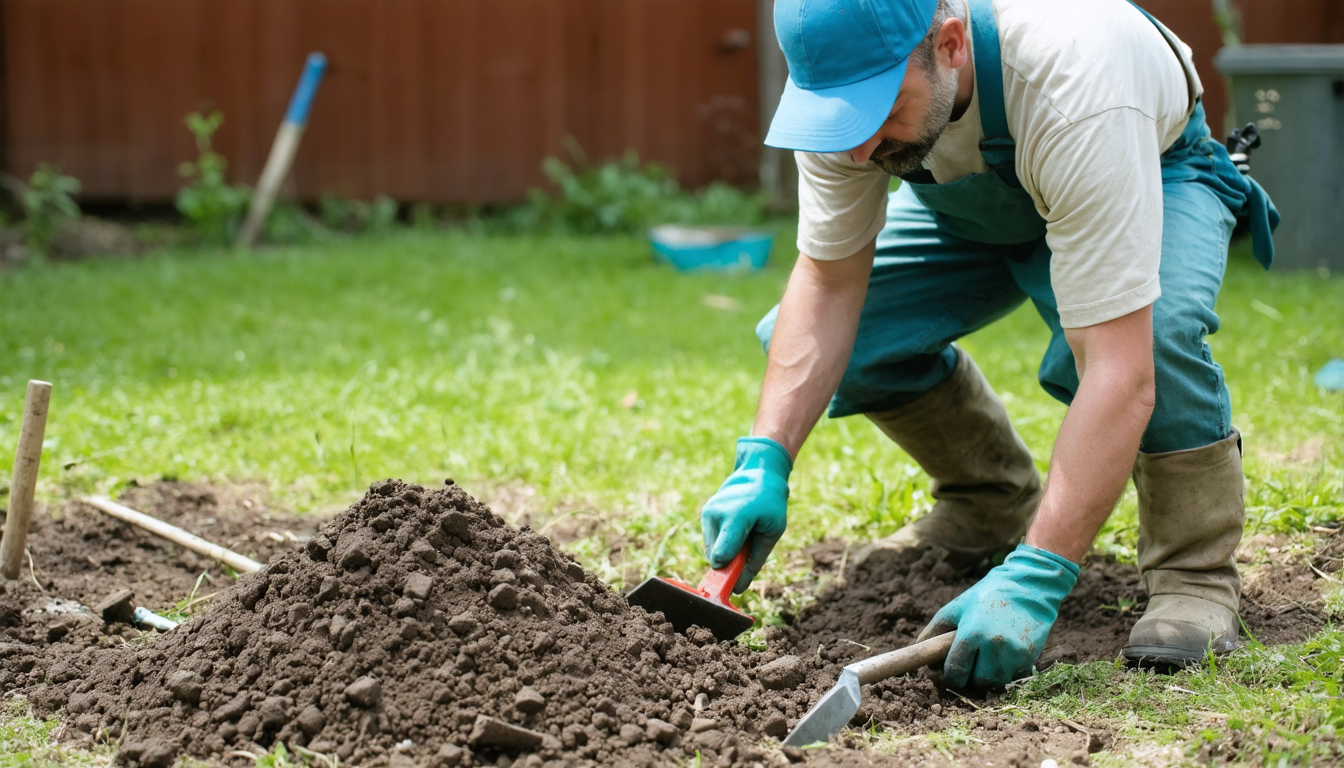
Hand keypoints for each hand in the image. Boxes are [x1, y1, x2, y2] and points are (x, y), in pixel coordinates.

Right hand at [700, 437, 792, 592]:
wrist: (760, 472)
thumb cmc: (770, 504)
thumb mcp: (772, 532)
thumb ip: (754, 561)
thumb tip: (738, 589)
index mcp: (736, 516)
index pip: (722, 556)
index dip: (728, 573)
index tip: (734, 585)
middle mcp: (716, 512)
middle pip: (715, 557)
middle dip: (730, 562)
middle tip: (748, 551)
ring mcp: (708, 511)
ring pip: (711, 550)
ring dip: (726, 550)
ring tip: (744, 533)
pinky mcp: (705, 512)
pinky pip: (711, 540)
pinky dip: (723, 541)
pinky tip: (736, 527)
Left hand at [918, 544, 1078, 688]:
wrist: (1030, 586)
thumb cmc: (988, 595)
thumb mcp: (957, 607)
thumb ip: (935, 630)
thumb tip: (920, 650)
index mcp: (972, 633)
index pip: (956, 671)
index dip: (951, 677)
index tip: (952, 673)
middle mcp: (994, 646)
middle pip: (977, 682)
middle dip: (971, 678)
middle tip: (971, 665)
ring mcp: (1014, 654)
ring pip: (996, 683)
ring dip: (989, 677)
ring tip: (988, 659)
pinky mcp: (1030, 657)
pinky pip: (1014, 677)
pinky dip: (1007, 671)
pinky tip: (1005, 654)